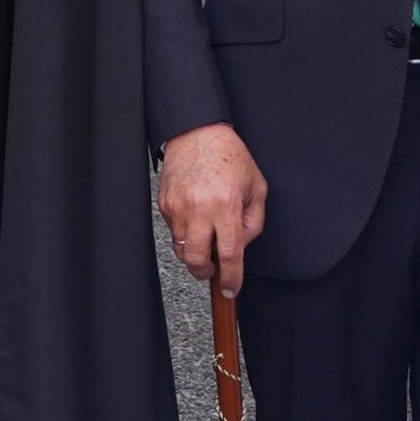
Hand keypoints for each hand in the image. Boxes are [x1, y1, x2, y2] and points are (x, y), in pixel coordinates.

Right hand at [157, 123, 267, 296]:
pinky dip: (186, 233)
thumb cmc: (229, 156)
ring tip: (207, 236)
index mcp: (225, 205)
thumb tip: (240, 248)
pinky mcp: (164, 204)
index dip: (232, 278)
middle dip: (206, 272)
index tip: (231, 288)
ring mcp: (177, 207)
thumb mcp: (256, 188)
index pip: (230, 254)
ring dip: (196, 252)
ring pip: (182, 249)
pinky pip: (174, 232)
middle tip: (214, 268)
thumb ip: (252, 222)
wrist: (196, 132)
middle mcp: (199, 208)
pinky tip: (196, 217)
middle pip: (197, 260)